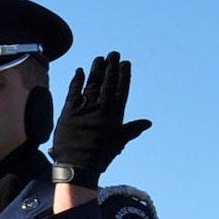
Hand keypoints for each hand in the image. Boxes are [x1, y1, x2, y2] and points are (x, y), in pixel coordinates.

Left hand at [49, 51, 149, 188]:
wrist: (78, 165)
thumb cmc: (101, 155)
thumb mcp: (120, 141)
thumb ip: (133, 129)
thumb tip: (148, 122)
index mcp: (114, 114)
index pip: (121, 90)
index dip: (124, 76)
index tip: (125, 63)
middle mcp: (101, 108)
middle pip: (107, 83)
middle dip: (111, 68)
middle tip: (113, 54)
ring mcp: (85, 108)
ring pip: (92, 84)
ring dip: (96, 70)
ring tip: (99, 58)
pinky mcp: (69, 111)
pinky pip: (73, 91)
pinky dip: (76, 80)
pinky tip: (79, 70)